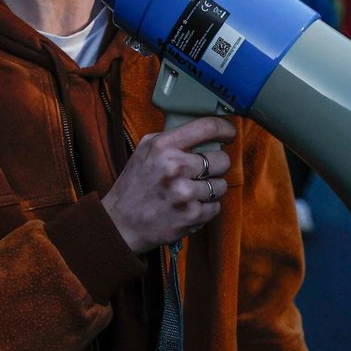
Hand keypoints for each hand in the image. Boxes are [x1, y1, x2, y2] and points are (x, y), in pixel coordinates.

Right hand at [101, 116, 236, 252]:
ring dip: (211, 189)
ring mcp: (185, 192)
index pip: (208, 127)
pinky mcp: (192, 215)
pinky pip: (216, 207)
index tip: (229, 133)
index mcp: (162, 146)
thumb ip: (172, 138)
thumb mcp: (145, 150)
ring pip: (221, 185)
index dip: (225, 129)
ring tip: (192, 192)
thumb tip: (206, 130)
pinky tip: (188, 206)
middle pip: (222, 160)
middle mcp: (174, 166)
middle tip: (203, 172)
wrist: (121, 223)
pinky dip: (206, 208)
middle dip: (217, 166)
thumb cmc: (136, 185)